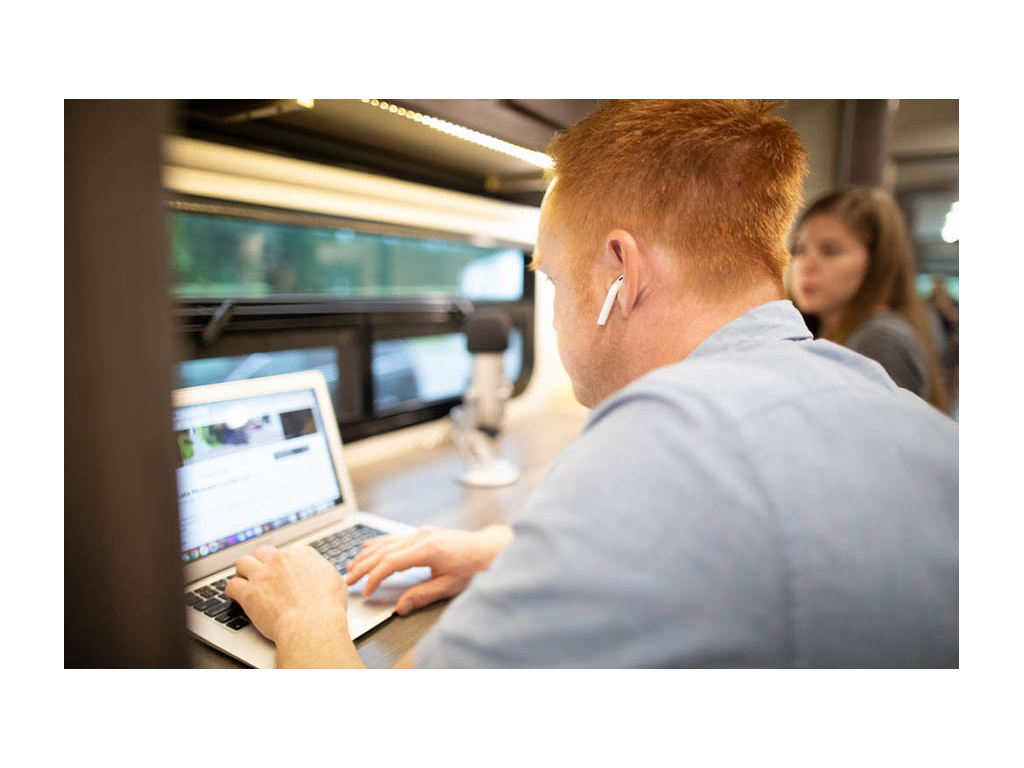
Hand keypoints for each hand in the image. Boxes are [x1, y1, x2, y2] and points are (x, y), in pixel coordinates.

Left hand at [226, 544, 348, 643]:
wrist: (311, 624)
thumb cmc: (326, 608)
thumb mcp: (335, 582)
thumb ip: (324, 574)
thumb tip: (324, 575)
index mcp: (302, 555)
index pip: (287, 551)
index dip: (283, 562)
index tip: (282, 570)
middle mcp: (281, 560)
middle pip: (262, 552)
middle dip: (261, 561)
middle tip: (261, 572)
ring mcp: (263, 574)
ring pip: (243, 562)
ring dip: (243, 570)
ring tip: (244, 579)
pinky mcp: (249, 592)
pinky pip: (232, 585)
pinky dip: (232, 590)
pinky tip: (234, 595)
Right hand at [345, 524, 512, 615]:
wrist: (490, 548)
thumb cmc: (474, 567)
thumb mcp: (450, 586)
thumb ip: (423, 595)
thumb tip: (401, 607)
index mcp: (427, 549)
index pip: (391, 563)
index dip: (375, 577)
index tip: (366, 591)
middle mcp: (421, 537)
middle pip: (384, 551)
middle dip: (364, 566)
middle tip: (348, 579)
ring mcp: (422, 533)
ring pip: (387, 542)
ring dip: (368, 554)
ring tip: (351, 565)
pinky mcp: (424, 534)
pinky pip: (395, 537)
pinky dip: (379, 543)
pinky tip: (368, 546)